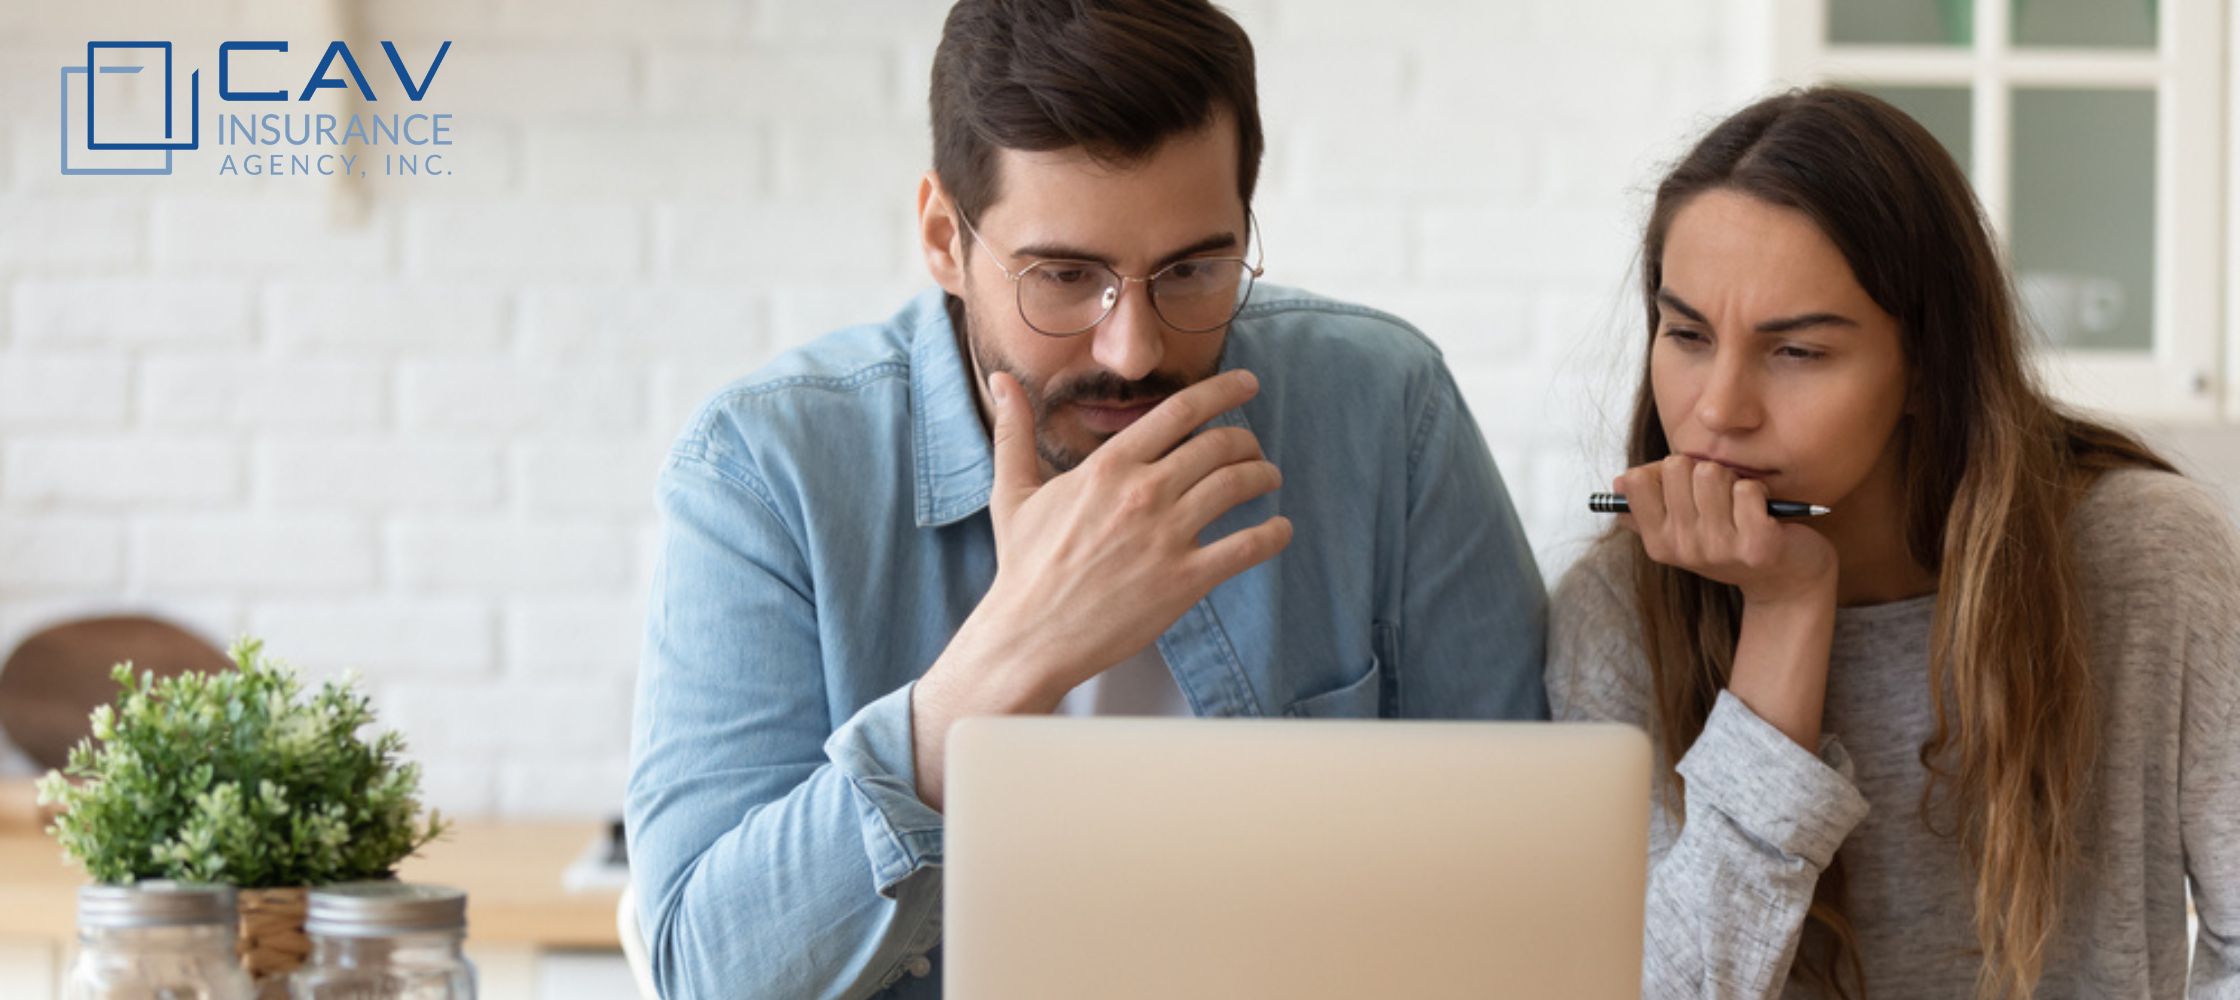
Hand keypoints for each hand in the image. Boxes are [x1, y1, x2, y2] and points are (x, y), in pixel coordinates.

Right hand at [911, 368, 1292, 808]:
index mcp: (1109, 466)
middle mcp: (1143, 493)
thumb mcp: (1013, 491)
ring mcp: (1167, 536)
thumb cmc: (1023, 565)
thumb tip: (999, 379)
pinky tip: (1280, 529)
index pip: (1180, 411)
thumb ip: (1014, 431)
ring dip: (1263, 476)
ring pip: (1238, 486)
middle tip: (1253, 449)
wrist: (1031, 634)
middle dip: (1246, 441)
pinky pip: (1246, 547)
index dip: (1223, 391)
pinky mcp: (1184, 580)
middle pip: (1219, 445)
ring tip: (1269, 479)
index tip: (1246, 385)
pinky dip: (1273, 534)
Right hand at [1613, 456, 1834, 608]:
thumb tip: (1618, 484)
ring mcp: (1718, 548)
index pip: (1636, 480)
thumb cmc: (1731, 543)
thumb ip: (1648, 505)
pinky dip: (1759, 491)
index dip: (1662, 471)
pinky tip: (1763, 511)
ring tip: (1740, 502)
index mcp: (1657, 542)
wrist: (1784, 582)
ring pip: (1712, 473)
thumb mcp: (1683, 530)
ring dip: (1732, 479)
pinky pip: (1747, 489)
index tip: (1683, 488)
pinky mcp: (1756, 545)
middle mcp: (1682, 547)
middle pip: (1677, 467)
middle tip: (1719, 495)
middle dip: (1702, 470)